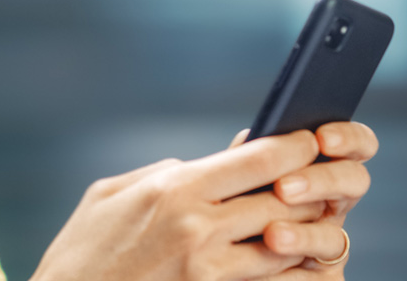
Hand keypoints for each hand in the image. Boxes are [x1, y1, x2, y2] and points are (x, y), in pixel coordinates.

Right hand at [30, 129, 328, 280]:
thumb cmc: (80, 254)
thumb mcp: (109, 195)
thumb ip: (161, 175)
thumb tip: (201, 166)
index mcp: (174, 188)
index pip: (259, 158)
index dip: (296, 147)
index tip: (310, 140)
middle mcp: (197, 225)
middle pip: (283, 199)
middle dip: (311, 189)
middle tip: (325, 181)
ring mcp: (206, 268)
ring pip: (285, 243)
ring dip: (304, 231)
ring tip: (312, 221)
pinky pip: (267, 279)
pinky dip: (285, 268)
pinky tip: (290, 259)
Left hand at [229, 122, 378, 278]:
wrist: (211, 263)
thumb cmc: (224, 215)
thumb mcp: (234, 184)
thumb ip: (247, 162)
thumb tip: (250, 138)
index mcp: (317, 170)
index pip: (354, 144)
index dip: (349, 138)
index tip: (322, 138)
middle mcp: (331, 206)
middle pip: (354, 183)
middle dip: (322, 181)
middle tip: (284, 188)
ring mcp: (329, 246)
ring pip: (335, 237)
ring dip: (304, 235)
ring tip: (272, 235)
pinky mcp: (323, 280)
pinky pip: (313, 279)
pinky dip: (291, 273)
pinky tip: (265, 267)